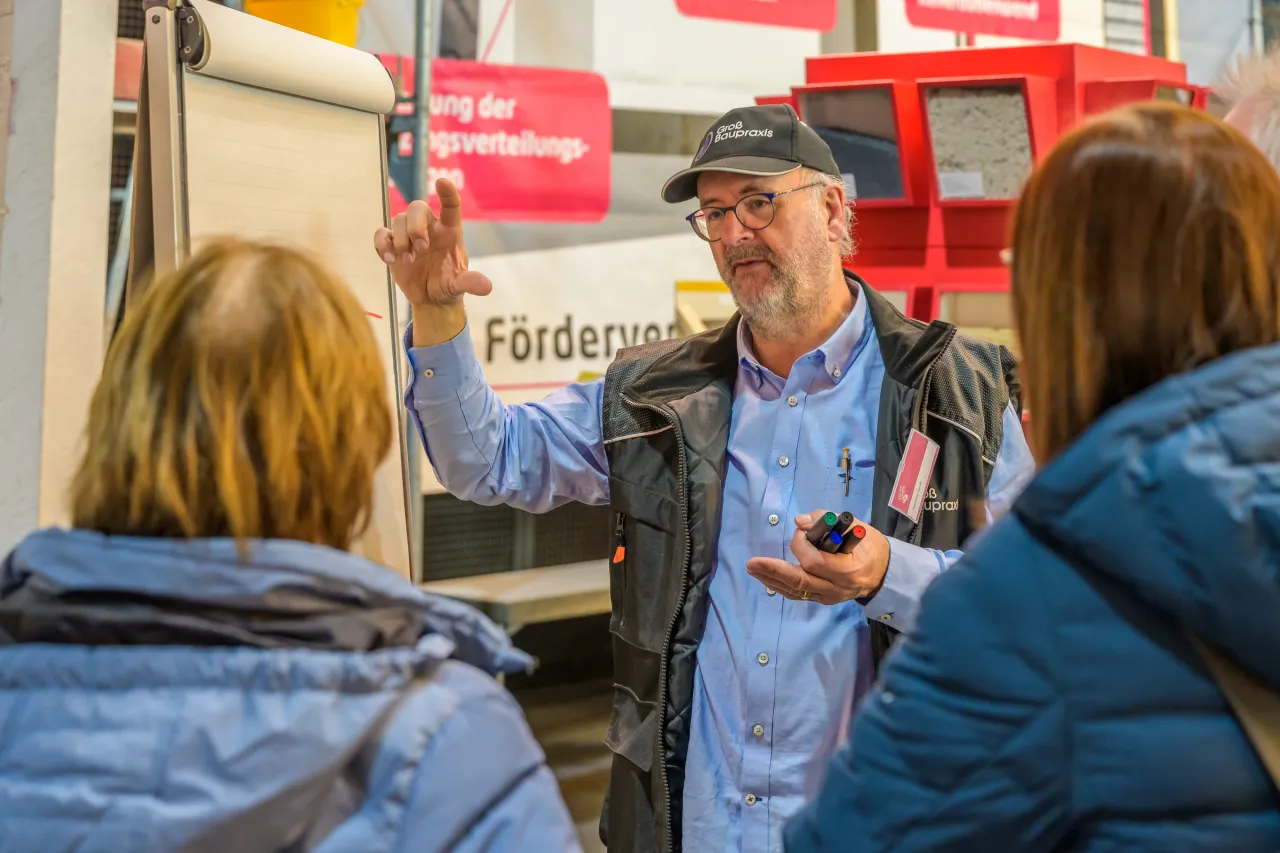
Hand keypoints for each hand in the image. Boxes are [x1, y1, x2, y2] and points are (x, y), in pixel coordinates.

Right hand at [373, 178, 492, 307]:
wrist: (430, 299)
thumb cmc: (448, 285)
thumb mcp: (459, 285)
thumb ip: (470, 282)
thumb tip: (486, 287)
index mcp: (449, 231)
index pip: (450, 206)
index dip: (447, 193)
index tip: (442, 182)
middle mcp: (428, 228)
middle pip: (417, 207)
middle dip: (415, 226)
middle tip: (420, 249)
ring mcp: (408, 235)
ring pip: (398, 220)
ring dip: (401, 240)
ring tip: (408, 261)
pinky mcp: (392, 245)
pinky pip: (381, 234)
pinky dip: (382, 244)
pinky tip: (389, 259)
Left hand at [745, 511, 890, 604]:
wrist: (884, 573)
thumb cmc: (868, 546)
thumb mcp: (855, 525)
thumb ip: (827, 520)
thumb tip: (800, 521)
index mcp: (849, 569)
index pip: (816, 562)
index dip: (802, 546)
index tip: (801, 531)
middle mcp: (837, 588)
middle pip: (800, 582)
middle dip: (774, 571)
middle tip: (752, 563)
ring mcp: (830, 597)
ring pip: (796, 592)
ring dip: (772, 579)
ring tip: (753, 568)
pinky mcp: (823, 600)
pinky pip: (799, 595)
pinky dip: (781, 585)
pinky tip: (766, 577)